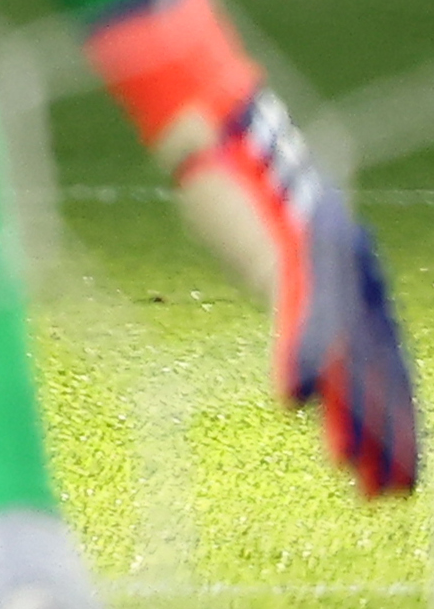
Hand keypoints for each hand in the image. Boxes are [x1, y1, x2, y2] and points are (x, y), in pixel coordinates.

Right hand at [167, 89, 422, 499]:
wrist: (212, 114)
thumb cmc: (228, 172)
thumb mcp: (267, 242)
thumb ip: (287, 285)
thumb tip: (288, 335)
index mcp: (351, 270)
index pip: (385, 359)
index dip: (394, 418)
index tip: (397, 472)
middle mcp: (350, 267)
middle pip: (377, 367)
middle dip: (386, 436)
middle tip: (391, 494)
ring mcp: (320, 259)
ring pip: (347, 354)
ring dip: (350, 419)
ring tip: (355, 475)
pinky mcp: (284, 246)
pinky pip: (296, 314)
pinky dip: (295, 357)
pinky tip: (289, 401)